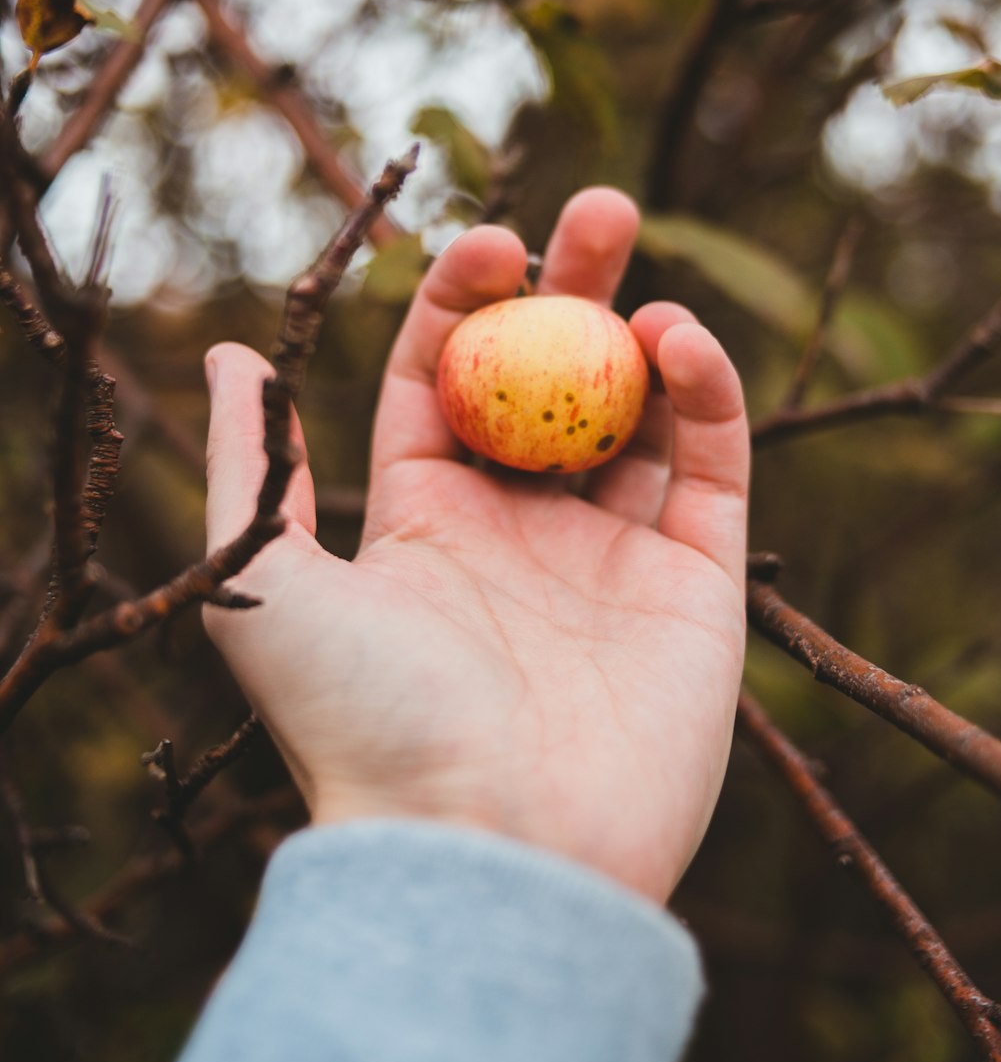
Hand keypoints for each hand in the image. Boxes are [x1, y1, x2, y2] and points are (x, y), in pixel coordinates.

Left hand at [203, 189, 747, 901]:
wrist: (486, 852)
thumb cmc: (364, 719)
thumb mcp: (266, 581)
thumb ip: (255, 463)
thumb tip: (229, 356)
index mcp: (429, 526)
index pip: (449, 386)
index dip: (464, 307)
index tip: (483, 244)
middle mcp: (523, 536)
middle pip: (554, 384)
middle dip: (572, 290)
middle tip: (595, 209)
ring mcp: (614, 560)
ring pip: (640, 415)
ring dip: (645, 330)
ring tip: (634, 265)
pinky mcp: (697, 587)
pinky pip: (711, 467)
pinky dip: (708, 395)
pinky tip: (679, 340)